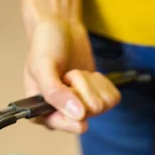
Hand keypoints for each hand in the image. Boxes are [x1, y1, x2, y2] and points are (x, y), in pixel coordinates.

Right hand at [24, 17, 120, 132]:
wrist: (60, 29)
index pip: (68, 125)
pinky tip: (88, 76)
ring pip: (102, 106)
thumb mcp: (42, 67)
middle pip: (89, 112)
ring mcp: (82, 110)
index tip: (68, 83)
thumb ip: (55, 93)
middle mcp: (62, 117)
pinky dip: (103, 83)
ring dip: (90, 83)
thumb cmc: (46, 46)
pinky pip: (112, 99)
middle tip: (67, 74)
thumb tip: (78, 116)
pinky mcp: (98, 101)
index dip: (73, 106)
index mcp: (42, 114)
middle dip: (81, 87)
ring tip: (74, 73)